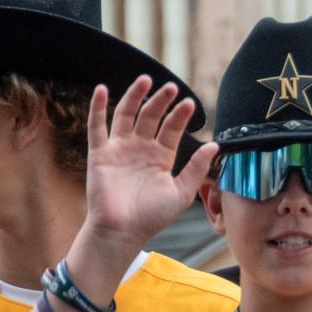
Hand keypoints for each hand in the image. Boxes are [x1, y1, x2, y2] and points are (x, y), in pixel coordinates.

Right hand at [84, 75, 217, 247]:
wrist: (122, 231)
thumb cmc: (151, 217)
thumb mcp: (181, 193)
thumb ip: (196, 169)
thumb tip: (214, 145)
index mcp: (160, 158)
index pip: (171, 129)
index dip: (179, 116)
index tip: (189, 103)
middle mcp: (140, 149)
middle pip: (150, 117)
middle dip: (160, 101)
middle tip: (171, 87)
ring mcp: (119, 149)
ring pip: (126, 115)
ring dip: (135, 96)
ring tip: (146, 79)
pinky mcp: (100, 154)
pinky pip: (97, 126)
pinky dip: (99, 107)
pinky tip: (103, 89)